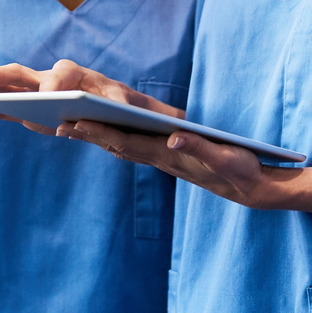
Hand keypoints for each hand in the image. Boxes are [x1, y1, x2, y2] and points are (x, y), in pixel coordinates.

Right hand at [0, 59, 183, 135]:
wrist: (117, 112)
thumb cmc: (122, 104)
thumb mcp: (124, 102)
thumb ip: (112, 102)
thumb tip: (88, 111)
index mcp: (75, 74)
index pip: (59, 76)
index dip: (51, 86)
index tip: (45, 98)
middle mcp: (52, 79)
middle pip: (22, 75)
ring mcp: (38, 94)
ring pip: (10, 90)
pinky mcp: (33, 110)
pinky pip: (9, 109)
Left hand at [61, 120, 280, 209]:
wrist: (254, 189)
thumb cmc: (242, 170)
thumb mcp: (226, 158)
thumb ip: (200, 147)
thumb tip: (174, 137)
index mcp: (171, 156)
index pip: (128, 143)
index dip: (101, 133)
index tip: (76, 123)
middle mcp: (163, 159)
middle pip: (118, 146)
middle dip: (89, 134)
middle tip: (57, 123)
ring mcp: (166, 160)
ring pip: (124, 148)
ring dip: (98, 138)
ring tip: (71, 126)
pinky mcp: (171, 158)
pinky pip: (136, 148)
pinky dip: (116, 140)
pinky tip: (105, 133)